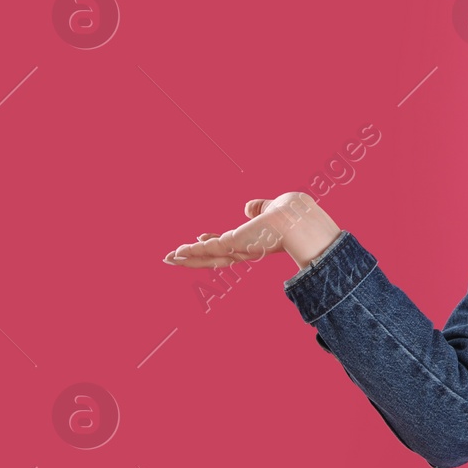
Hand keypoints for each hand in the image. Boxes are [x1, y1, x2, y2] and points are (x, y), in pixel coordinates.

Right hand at [162, 192, 341, 271]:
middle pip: (215, 257)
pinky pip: (208, 250)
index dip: (213, 242)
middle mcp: (247, 249)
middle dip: (195, 258)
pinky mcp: (234, 245)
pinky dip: (190, 253)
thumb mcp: (274, 207)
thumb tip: (249, 208)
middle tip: (175, 258)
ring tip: (168, 259)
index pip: (230, 244)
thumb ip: (260, 208)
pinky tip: (176, 254)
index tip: (200, 237)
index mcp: (256, 241)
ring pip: (208, 257)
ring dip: (187, 259)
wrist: (299, 219)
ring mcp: (239, 248)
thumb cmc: (294, 213)